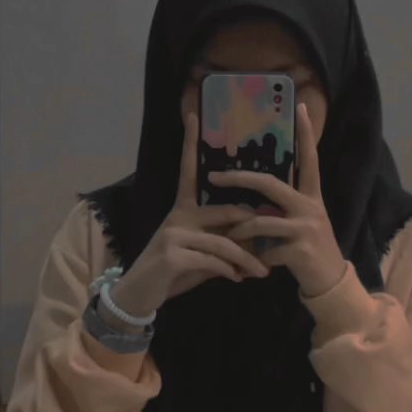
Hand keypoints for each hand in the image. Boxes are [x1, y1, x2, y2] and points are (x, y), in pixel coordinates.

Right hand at [112, 110, 269, 315]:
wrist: (139, 296)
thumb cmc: (172, 273)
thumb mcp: (199, 255)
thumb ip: (222, 243)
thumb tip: (253, 239)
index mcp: (182, 209)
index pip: (188, 170)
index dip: (190, 143)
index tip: (193, 115)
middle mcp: (178, 215)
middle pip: (226, 212)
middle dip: (253, 231)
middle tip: (273, 245)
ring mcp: (174, 234)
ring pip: (223, 241)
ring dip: (246, 259)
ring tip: (260, 273)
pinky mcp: (173, 255)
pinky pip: (212, 259)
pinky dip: (228, 270)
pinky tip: (236, 279)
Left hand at [209, 103, 346, 299]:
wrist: (330, 281)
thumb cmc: (310, 248)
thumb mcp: (303, 220)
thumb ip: (284, 206)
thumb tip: (257, 191)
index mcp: (311, 196)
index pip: (309, 158)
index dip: (306, 133)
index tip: (299, 106)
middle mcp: (310, 207)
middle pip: (270, 184)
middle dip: (239, 179)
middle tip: (214, 177)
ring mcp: (305, 228)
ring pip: (260, 222)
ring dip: (240, 231)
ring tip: (228, 238)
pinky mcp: (299, 251)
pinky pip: (265, 251)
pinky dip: (252, 260)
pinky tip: (248, 269)